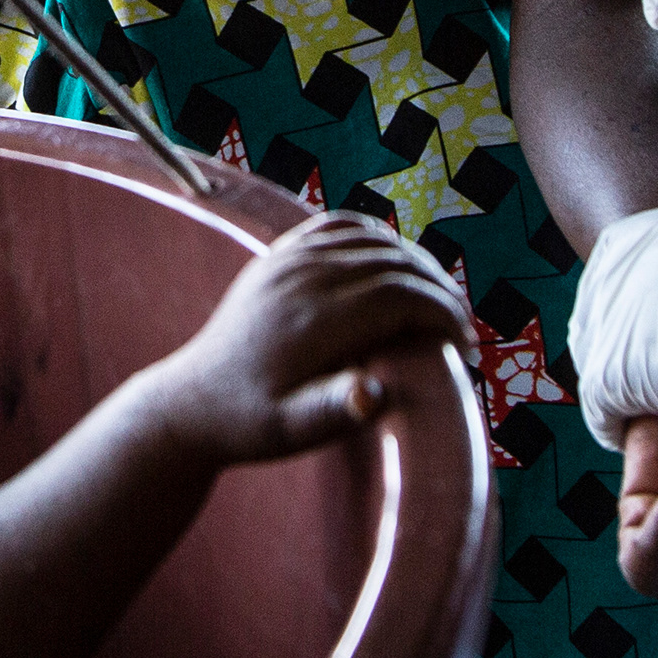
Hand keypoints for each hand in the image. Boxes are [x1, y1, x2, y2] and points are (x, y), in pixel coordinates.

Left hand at [132, 214, 473, 462]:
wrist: (192, 401)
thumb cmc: (249, 425)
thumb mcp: (289, 432)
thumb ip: (333, 413)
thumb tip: (375, 394)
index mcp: (313, 320)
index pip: (401, 295)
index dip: (444, 315)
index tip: (466, 349)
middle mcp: (302, 278)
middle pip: (395, 263)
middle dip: (441, 292)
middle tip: (464, 329)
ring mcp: (288, 260)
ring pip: (374, 239)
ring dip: (417, 264)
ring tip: (440, 303)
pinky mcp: (278, 255)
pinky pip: (340, 226)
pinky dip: (379, 238)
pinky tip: (397, 264)